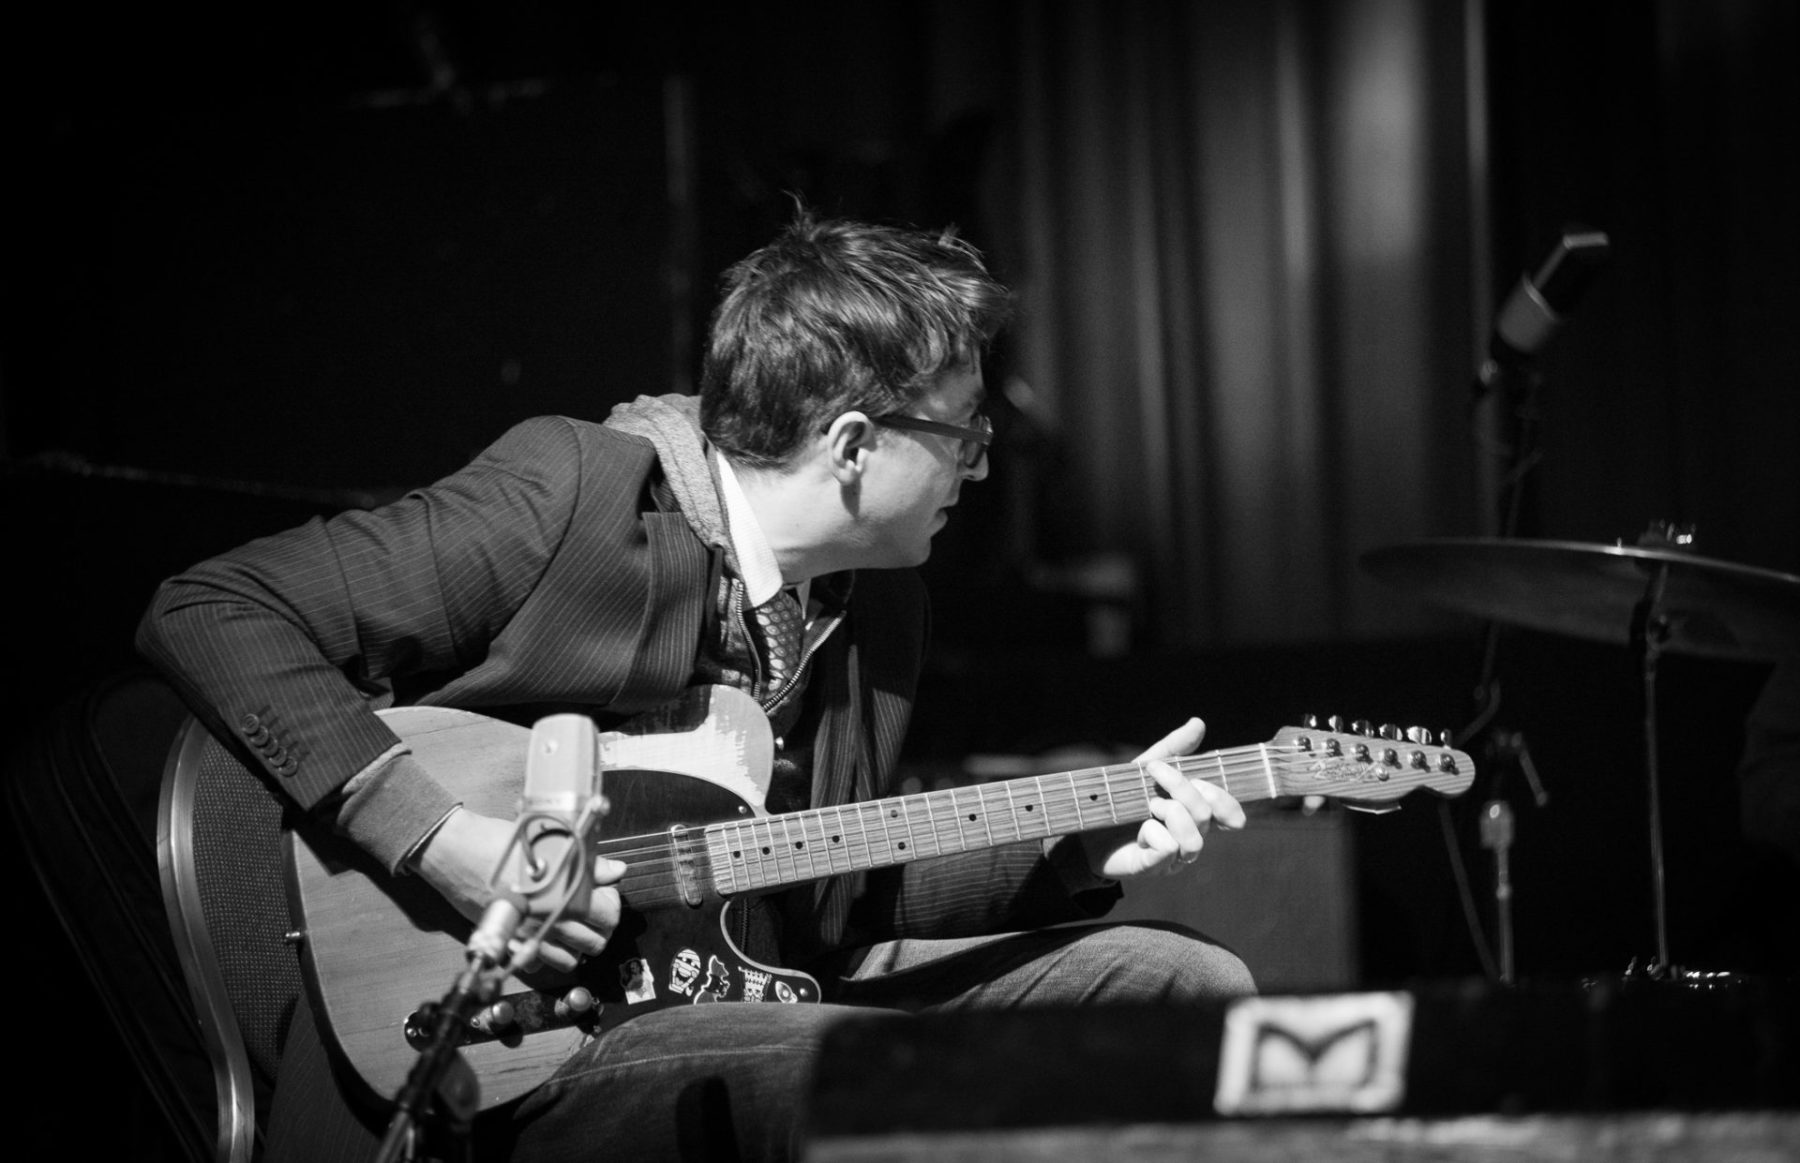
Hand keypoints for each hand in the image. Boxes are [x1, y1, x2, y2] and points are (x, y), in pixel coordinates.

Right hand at [415, 807, 624, 972]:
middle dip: (599, 930)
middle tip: (592, 913)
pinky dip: (543, 957)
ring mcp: (529, 939)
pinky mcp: (507, 945)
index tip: (605, 896)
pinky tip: (542, 937)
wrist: (460, 853)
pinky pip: (536, 966)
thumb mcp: (553, 847)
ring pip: (569, 961)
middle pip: (594, 944)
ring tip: (571, 928)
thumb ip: (589, 865)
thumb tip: (616, 871)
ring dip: (575, 947)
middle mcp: (552, 925)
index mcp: (568, 900)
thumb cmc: (505, 845)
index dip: (612, 906)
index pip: (608, 917)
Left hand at [1076, 717, 1245, 879]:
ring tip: (1148, 807)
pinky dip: (1153, 832)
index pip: (1230, 812)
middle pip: (1206, 814)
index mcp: (1193, 815)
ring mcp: (1174, 858)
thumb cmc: (1121, 799)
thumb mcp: (1145, 768)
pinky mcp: (1153, 868)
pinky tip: (1140, 831)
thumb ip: (1174, 748)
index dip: (1224, 799)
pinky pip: (1169, 849)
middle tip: (1154, 775)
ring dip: (1171, 813)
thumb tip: (1199, 722)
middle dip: (1181, 788)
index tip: (1196, 779)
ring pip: (1195, 839)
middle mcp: (1190, 837)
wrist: (1083, 826)